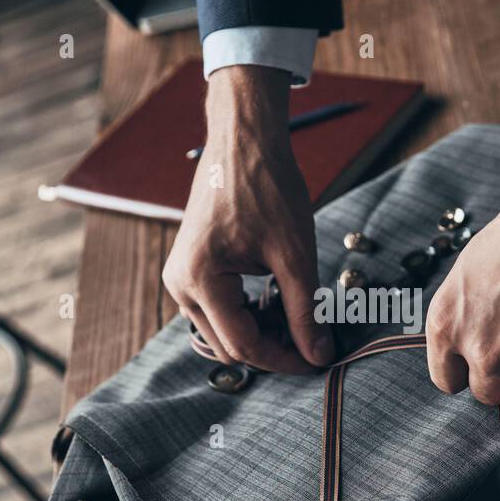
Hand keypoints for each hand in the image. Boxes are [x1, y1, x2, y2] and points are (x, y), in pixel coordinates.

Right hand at [163, 66, 334, 372]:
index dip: (285, 359)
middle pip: (229, 346)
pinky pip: (219, 311)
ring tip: (299, 312)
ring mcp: (180, 278)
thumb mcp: (295, 254)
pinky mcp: (190, 270)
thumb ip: (306, 310)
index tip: (319, 360)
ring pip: (223, 332)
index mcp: (199, 281)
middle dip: (273, 347)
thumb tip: (319, 356)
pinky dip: (249, 313)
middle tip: (315, 338)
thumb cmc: (268, 187)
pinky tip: (279, 297)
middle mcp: (180, 285)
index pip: (244, 345)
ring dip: (261, 331)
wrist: (243, 140)